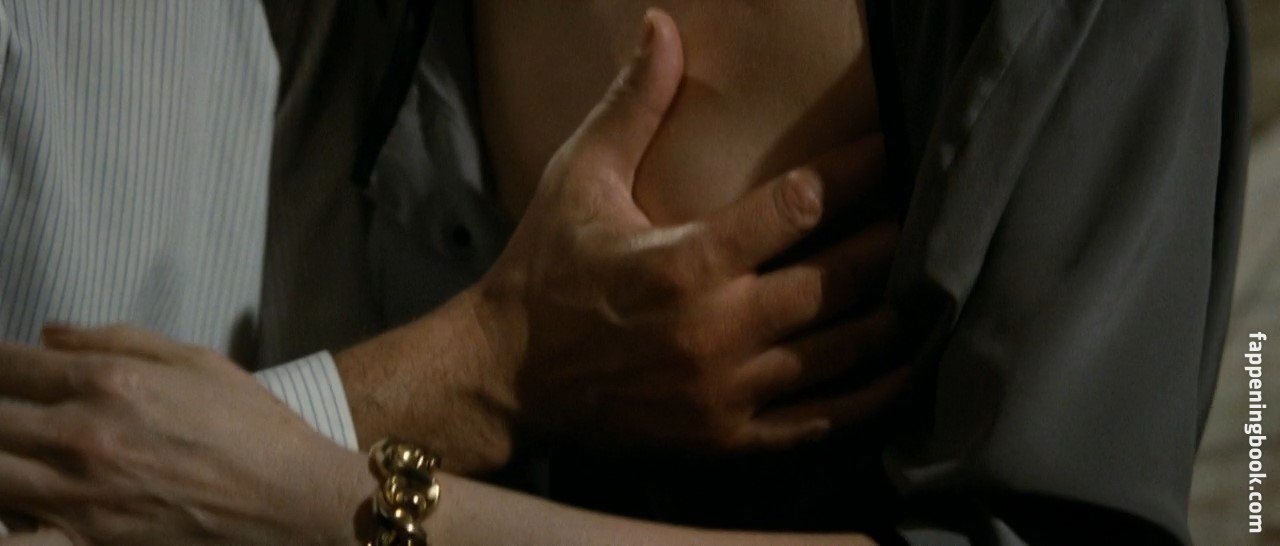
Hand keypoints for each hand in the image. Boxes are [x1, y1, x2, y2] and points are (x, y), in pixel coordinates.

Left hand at [0, 326, 364, 545]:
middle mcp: (82, 436)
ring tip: (14, 449)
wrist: (293, 500)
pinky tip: (16, 504)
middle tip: (10, 405)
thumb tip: (49, 333)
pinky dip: (8, 522)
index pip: (6, 363)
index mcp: (109, 382)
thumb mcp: (197, 360)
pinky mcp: (87, 542)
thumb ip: (116, 338)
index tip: (1, 368)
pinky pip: (16, 537)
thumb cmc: (254, 428)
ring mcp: (78, 496)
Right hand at [475, 9, 905, 451]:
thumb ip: (631, 105)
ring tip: (927, 287)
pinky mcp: (725, 438)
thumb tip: (662, 25)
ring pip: (840, 353)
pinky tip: (901, 372)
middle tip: (924, 216)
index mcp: (685, 261)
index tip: (893, 145)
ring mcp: (725, 392)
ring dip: (892, 318)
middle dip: (888, 242)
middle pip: (838, 279)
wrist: (502, 381)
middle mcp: (716, 330)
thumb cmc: (543, 273)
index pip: (801, 204)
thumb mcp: (577, 180)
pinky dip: (866, 398)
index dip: (859, 169)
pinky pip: (817, 421)